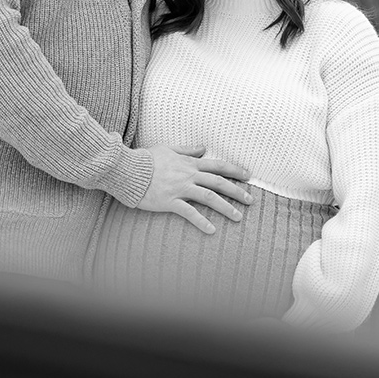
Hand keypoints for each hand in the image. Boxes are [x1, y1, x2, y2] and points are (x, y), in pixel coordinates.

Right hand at [137, 145, 252, 233]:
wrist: (127, 168)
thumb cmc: (145, 159)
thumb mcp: (168, 148)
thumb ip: (187, 150)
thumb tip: (203, 147)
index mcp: (189, 163)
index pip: (217, 166)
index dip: (234, 170)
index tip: (248, 176)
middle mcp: (188, 175)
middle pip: (218, 182)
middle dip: (237, 191)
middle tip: (251, 200)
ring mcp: (180, 188)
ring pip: (209, 197)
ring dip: (226, 207)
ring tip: (239, 217)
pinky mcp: (169, 201)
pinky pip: (189, 212)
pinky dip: (201, 221)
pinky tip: (212, 230)